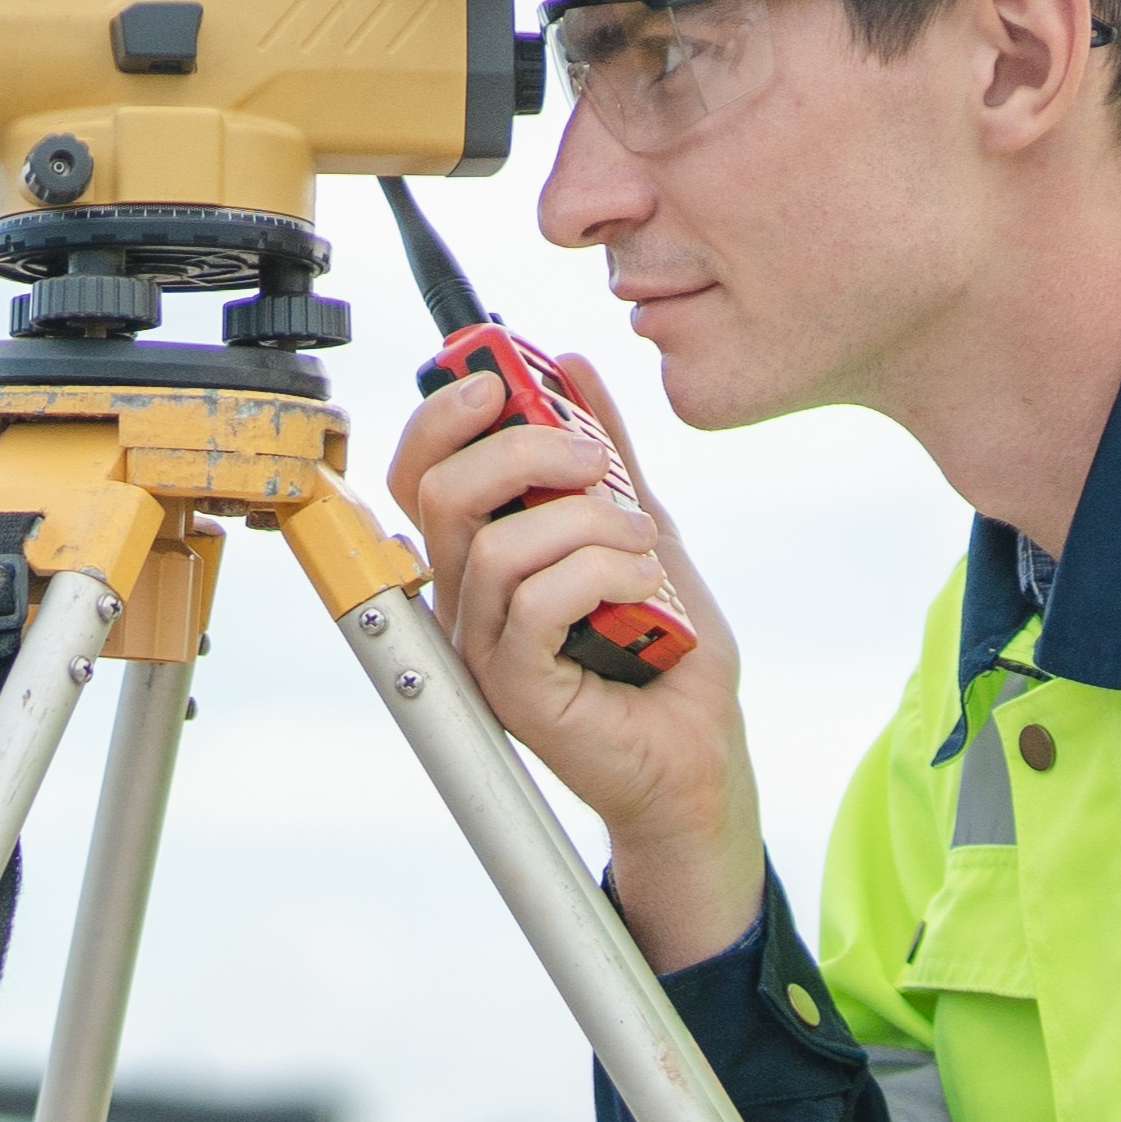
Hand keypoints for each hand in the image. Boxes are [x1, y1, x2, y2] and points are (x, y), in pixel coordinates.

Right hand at [388, 353, 768, 967]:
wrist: (699, 751)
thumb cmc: (667, 654)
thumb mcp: (642, 526)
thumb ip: (607, 456)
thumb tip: (573, 370)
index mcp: (481, 559)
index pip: (421, 472)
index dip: (444, 415)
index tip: (500, 377)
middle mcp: (466, 602)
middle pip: (441, 493)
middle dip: (523, 449)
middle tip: (594, 458)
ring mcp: (484, 647)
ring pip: (498, 545)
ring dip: (587, 522)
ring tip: (642, 542)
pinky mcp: (516, 687)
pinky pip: (533, 603)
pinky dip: (598, 573)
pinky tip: (641, 584)